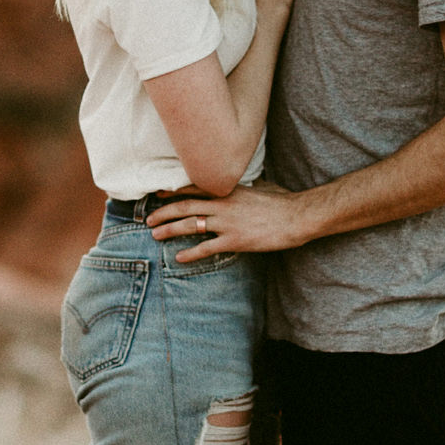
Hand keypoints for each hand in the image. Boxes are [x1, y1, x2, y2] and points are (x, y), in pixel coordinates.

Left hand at [146, 181, 312, 258]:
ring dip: (170, 230)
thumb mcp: (259, 187)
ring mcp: (227, 222)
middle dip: (164, 212)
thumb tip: (238, 186)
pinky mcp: (234, 240)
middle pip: (185, 206)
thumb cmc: (281, 201)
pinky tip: (179, 258)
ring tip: (155, 235)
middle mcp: (223, 204)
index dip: (174, 191)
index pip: (194, 187)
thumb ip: (243, 188)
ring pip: (191, 225)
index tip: (159, 194)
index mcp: (228, 190)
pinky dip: (191, 253)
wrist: (296, 217)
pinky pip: (206, 248)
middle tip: (149, 219)